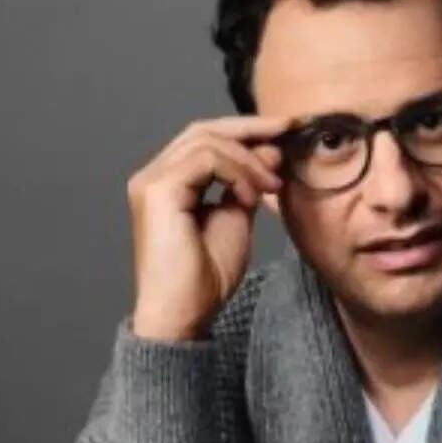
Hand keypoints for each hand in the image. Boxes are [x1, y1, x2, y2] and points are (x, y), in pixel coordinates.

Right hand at [126, 114, 291, 340]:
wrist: (184, 314)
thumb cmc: (205, 278)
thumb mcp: (237, 218)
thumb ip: (248, 182)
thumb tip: (270, 149)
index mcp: (169, 182)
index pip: (207, 138)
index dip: (247, 130)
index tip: (288, 129)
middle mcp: (154, 175)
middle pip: (204, 129)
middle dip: (251, 128)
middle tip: (289, 131)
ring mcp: (151, 181)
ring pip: (206, 140)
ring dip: (248, 158)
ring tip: (272, 185)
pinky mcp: (158, 191)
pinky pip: (205, 159)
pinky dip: (236, 171)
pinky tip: (252, 196)